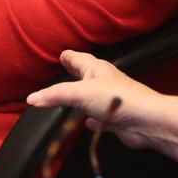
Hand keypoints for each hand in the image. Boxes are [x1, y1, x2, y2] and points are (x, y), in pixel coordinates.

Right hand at [27, 49, 161, 149]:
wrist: (145, 120)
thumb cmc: (116, 99)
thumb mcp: (79, 93)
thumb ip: (55, 96)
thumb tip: (32, 97)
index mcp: (95, 69)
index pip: (77, 59)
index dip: (68, 57)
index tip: (61, 55)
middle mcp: (102, 82)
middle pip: (84, 75)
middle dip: (74, 73)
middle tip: (65, 70)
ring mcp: (109, 100)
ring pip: (91, 96)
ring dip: (82, 97)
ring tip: (72, 96)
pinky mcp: (114, 119)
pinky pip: (99, 117)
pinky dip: (90, 118)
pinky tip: (86, 122)